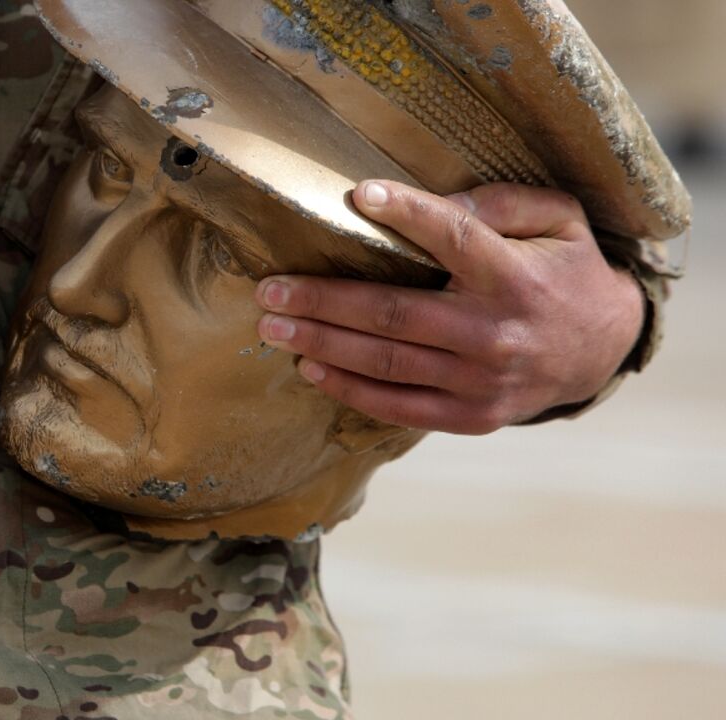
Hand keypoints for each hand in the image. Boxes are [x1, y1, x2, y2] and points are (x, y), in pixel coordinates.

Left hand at [255, 180, 644, 434]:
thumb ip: (503, 203)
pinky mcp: (472, 416)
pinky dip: (350, 390)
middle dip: (322, 301)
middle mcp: (495, 331)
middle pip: (393, 314)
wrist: (603, 350)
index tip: (359, 195)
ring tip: (274, 329)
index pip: (455, 236)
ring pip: (385, 363)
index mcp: (514, 276)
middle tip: (269, 291)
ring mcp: (482, 381)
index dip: (407, 214)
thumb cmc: (564, 271)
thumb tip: (442, 203)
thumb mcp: (557, 221)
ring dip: (321, 345)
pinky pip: (399, 407)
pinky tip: (312, 370)